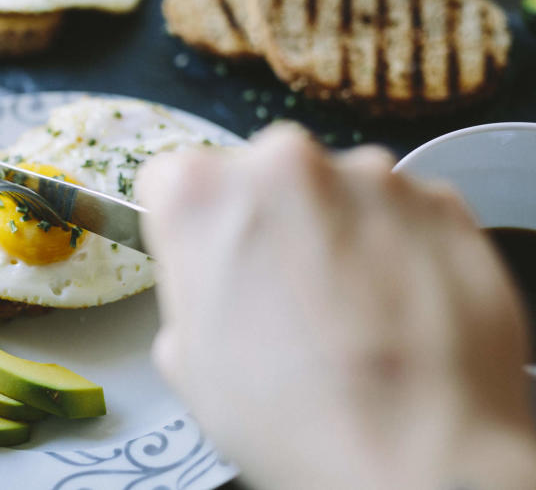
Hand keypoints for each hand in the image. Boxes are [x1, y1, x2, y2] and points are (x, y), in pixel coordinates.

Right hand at [137, 123, 535, 489]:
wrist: (415, 454)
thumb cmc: (286, 416)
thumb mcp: (189, 363)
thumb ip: (192, 293)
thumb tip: (221, 287)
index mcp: (199, 193)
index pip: (173, 180)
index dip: (189, 226)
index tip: (210, 258)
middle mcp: (283, 160)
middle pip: (261, 174)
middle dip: (270, 219)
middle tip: (285, 293)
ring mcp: (371, 175)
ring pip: (338, 190)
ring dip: (337, 231)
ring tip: (353, 310)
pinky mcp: (441, 199)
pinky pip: (403, 212)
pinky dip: (397, 245)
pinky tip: (399, 308)